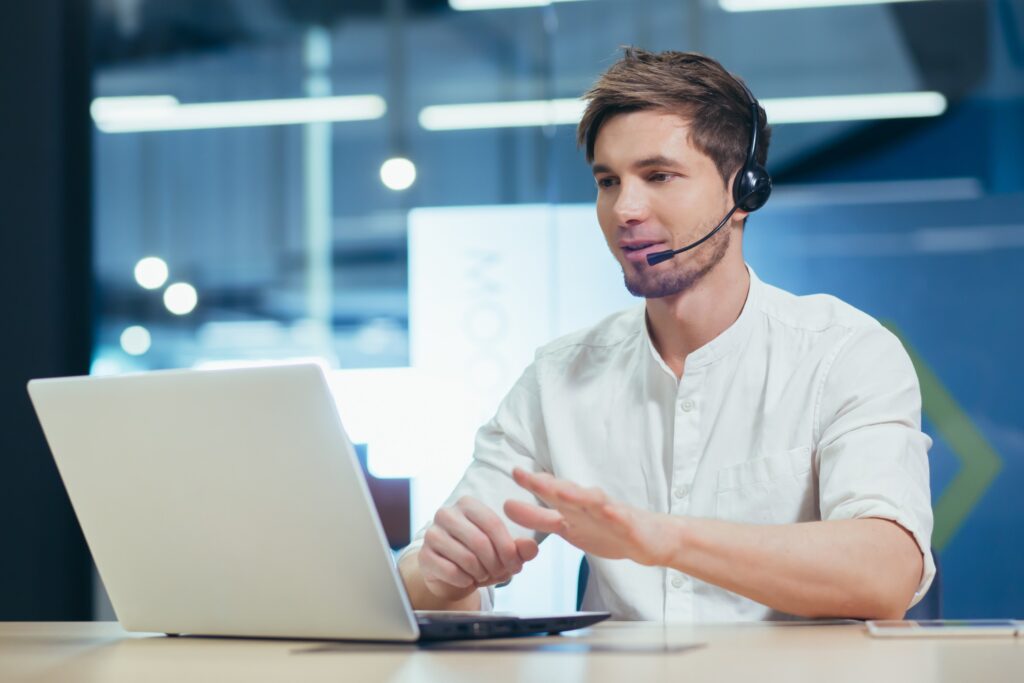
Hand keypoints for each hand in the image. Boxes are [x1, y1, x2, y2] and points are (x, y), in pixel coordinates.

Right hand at [418, 496, 539, 601]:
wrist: (451, 575)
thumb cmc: (480, 557)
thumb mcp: (504, 552)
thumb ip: (520, 549)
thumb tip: (531, 547)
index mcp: (468, 505)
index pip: (493, 524)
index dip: (508, 548)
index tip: (516, 565)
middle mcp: (446, 514)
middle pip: (480, 541)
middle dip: (495, 563)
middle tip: (499, 573)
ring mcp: (432, 533)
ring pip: (465, 557)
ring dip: (480, 573)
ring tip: (483, 574)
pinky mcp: (424, 555)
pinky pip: (451, 571)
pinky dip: (465, 580)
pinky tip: (467, 579)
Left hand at [504, 468, 673, 565]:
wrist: (651, 539)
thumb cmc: (608, 531)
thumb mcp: (568, 528)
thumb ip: (539, 518)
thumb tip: (508, 506)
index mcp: (573, 508)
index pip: (548, 495)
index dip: (531, 485)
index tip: (514, 472)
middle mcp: (588, 505)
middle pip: (565, 492)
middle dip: (544, 484)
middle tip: (524, 474)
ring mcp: (609, 513)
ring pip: (591, 501)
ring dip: (575, 495)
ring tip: (559, 491)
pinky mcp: (629, 524)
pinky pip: (619, 518)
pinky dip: (612, 512)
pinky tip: (606, 508)